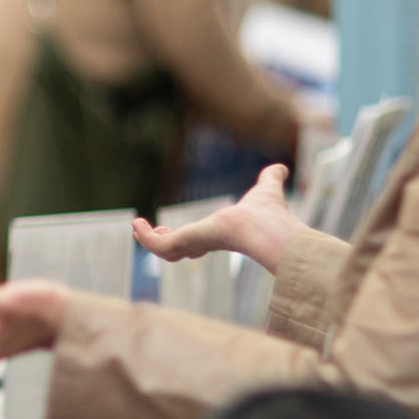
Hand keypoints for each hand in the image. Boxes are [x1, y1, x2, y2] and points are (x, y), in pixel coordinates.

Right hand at [131, 163, 298, 274]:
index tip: (176, 231)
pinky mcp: (183, 244)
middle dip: (164, 241)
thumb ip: (272, 179)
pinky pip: (156, 245)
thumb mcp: (266, 189)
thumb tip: (282, 168)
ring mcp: (193, 245)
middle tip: (151, 232)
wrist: (265, 229)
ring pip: (164, 250)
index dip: (188, 239)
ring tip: (137, 227)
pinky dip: (145, 237)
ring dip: (148, 239)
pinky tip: (137, 224)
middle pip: (179, 249)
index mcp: (223, 234)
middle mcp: (207, 243)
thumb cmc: (269, 214)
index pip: (200, 241)